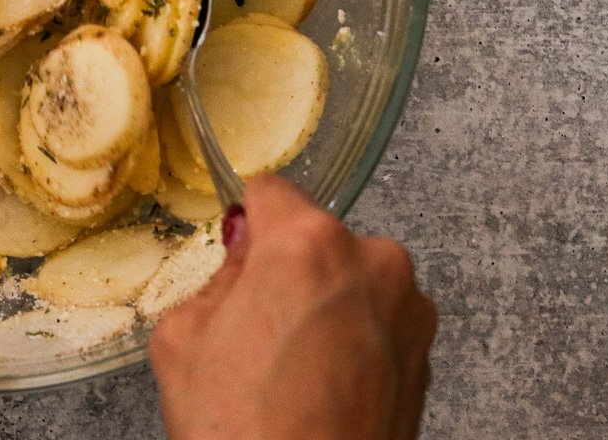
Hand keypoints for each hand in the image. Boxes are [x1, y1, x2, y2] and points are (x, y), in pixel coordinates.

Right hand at [150, 176, 436, 439]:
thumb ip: (217, 277)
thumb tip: (242, 261)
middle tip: (254, 327)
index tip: (235, 249)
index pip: (271, 191)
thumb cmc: (242, 428)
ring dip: (324, 304)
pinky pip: (378, 322)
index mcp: (308, 242)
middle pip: (315, 238)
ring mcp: (408, 310)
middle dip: (286, 269)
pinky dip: (352, 341)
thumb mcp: (182, 336)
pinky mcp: (425, 355)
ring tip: (290, 367)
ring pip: (350, 280)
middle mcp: (373, 261)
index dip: (244, 222)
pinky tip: (320, 387)